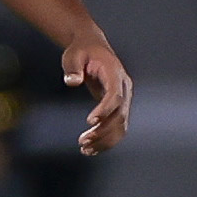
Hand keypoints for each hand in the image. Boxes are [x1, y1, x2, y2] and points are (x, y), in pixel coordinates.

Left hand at [64, 36, 131, 155]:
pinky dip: (107, 139)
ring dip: (105, 140)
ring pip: (121, 125)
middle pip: (119, 114)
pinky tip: (91, 149)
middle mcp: (124, 88)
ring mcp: (124, 98)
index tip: (90, 122)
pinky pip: (117, 126)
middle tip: (82, 141)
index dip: (105, 110)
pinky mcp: (118, 106)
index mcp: (115, 73)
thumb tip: (72, 82)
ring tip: (85, 149)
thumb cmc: (81, 51)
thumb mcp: (73, 55)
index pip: (115, 96)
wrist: (92, 47)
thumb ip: (73, 68)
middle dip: (103, 131)